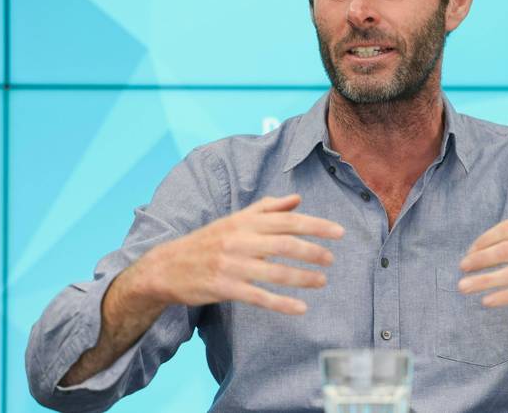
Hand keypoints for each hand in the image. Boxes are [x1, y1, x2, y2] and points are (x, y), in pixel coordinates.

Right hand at [135, 194, 343, 314]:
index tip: (339, 232)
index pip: (286, 220)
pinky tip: (300, 308)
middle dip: (311, 251)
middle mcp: (239, 240)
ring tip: (322, 281)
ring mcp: (231, 265)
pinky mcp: (224, 288)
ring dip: (301, 278)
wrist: (168, 266)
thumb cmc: (208, 241)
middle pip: (283, 244)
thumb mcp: (235, 220)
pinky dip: (281, 303)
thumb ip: (267, 209)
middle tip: (331, 259)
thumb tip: (297, 199)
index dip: (315, 225)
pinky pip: (258, 297)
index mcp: (244, 222)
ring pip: (273, 272)